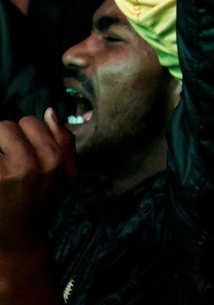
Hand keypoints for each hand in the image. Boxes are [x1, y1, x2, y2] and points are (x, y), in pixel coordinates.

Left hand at [0, 109, 75, 252]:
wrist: (18, 241)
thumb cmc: (42, 204)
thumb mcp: (68, 176)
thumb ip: (66, 141)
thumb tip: (50, 112)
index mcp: (54, 158)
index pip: (31, 122)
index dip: (25, 137)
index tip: (24, 155)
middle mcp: (30, 163)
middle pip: (7, 126)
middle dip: (4, 140)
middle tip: (7, 163)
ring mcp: (4, 172)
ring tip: (1, 169)